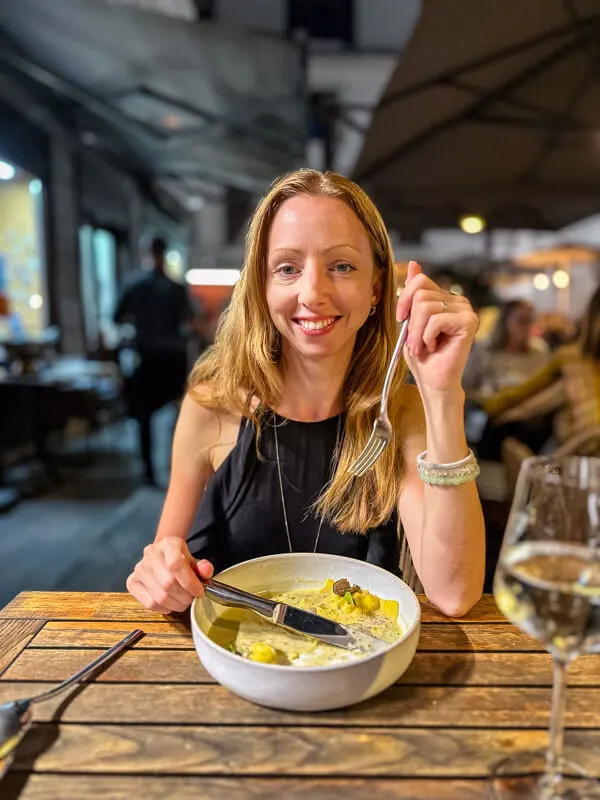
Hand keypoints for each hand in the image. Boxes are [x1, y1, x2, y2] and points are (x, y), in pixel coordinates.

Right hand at [127, 537, 213, 612]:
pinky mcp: (132, 582)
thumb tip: (206, 571)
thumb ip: (203, 567)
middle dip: (185, 596)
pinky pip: (149, 603)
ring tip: (183, 601)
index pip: (176, 564)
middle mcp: (150, 554)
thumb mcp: (195, 560)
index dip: (190, 582)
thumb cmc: (181, 560)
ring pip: (159, 596)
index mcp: (168, 544)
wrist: (163, 555)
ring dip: (176, 604)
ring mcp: (139, 569)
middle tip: (192, 598)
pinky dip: (164, 608)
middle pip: (168, 583)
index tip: (200, 591)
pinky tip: (171, 604)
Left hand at [396, 261, 477, 396]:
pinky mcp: (469, 322)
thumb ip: (413, 293)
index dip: (404, 298)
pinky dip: (427, 337)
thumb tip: (414, 263)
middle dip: (410, 322)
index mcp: (443, 298)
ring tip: (423, 346)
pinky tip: (434, 347)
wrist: (433, 381)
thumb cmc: (422, 356)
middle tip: (414, 341)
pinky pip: (435, 320)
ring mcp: (465, 310)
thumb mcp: (410, 321)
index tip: (401, 319)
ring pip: (425, 306)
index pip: (419, 280)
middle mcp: (457, 300)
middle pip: (420, 294)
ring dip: (417, 333)